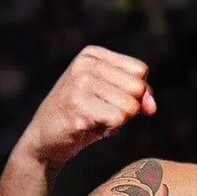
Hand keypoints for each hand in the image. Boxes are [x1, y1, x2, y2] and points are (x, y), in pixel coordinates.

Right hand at [16, 46, 156, 168]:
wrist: (44, 140)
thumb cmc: (84, 116)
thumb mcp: (111, 96)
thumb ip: (138, 95)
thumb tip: (152, 107)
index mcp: (92, 54)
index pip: (140, 70)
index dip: (137, 92)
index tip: (115, 101)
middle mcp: (85, 64)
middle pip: (138, 87)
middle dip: (129, 107)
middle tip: (105, 113)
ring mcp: (79, 84)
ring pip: (131, 105)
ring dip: (119, 121)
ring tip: (96, 120)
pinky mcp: (78, 107)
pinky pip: (118, 119)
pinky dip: (112, 129)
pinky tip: (91, 128)